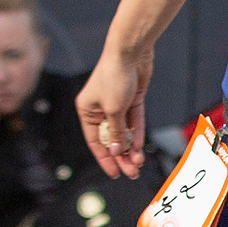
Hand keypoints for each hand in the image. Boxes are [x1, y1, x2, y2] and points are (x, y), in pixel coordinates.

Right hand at [77, 46, 153, 180]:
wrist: (130, 52)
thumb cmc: (114, 77)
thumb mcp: (114, 110)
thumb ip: (116, 133)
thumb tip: (116, 153)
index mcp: (86, 111)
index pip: (95, 141)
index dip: (105, 159)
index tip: (114, 173)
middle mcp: (100, 109)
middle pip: (112, 139)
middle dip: (121, 157)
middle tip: (132, 173)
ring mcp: (117, 105)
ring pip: (124, 132)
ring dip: (131, 148)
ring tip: (138, 164)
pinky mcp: (132, 100)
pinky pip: (134, 121)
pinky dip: (137, 134)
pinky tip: (141, 148)